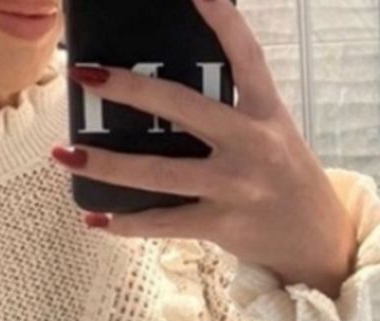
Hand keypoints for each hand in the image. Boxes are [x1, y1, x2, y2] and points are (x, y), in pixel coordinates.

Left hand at [50, 0, 358, 299]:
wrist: (314, 240)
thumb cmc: (284, 178)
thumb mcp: (271, 133)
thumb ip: (231, 113)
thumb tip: (165, 100)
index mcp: (265, 112)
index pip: (246, 57)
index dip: (223, 21)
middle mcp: (251, 144)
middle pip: (183, 107)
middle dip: (130, 90)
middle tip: (85, 75)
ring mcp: (234, 186)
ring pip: (160, 173)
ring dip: (107, 165)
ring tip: (64, 155)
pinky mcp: (220, 225)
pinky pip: (162, 223)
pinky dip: (125, 224)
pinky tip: (93, 218)